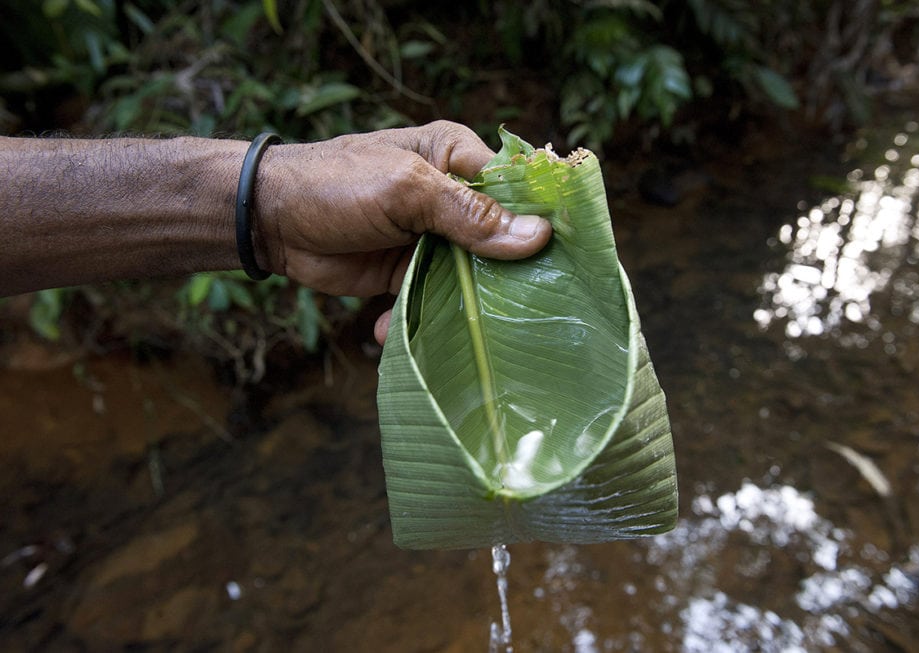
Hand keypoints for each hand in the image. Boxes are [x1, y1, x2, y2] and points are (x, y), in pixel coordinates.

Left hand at [253, 121, 551, 343]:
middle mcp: (451, 196)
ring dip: (462, 306)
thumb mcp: (405, 192)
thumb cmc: (336, 184)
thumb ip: (468, 215)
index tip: (564, 263)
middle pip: (499, 241)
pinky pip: (431, 299)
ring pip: (470, 277)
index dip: (539, 223)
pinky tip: (388, 330)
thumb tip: (537, 237)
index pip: (517, 188)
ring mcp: (431, 238)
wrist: (269, 220)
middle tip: (520, 313)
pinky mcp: (408, 272)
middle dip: (504, 276)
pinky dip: (417, 319)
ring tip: (465, 334)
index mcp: (456, 158)